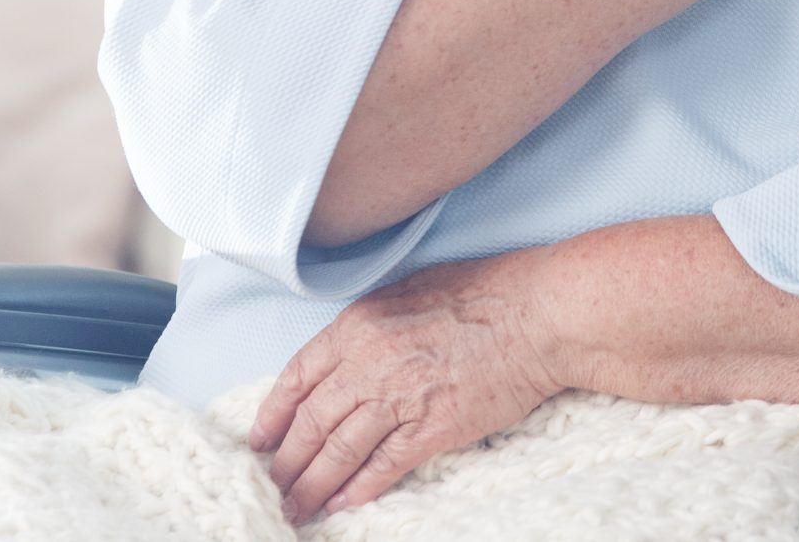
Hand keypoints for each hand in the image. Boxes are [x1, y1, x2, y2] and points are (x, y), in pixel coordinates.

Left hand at [246, 251, 563, 522]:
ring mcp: (400, 398)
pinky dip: (360, 488)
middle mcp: (369, 363)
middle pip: (311, 422)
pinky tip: (344, 503)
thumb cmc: (483, 291)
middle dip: (287, 461)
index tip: (262, 438)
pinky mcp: (433, 429)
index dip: (274, 413)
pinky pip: (384, 466)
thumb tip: (346, 353)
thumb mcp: (408, 290)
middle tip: (274, 485)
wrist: (536, 313)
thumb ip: (370, 325)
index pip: (297, 376)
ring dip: (313, 485)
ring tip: (297, 507)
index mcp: (358, 324)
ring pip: (339, 451)